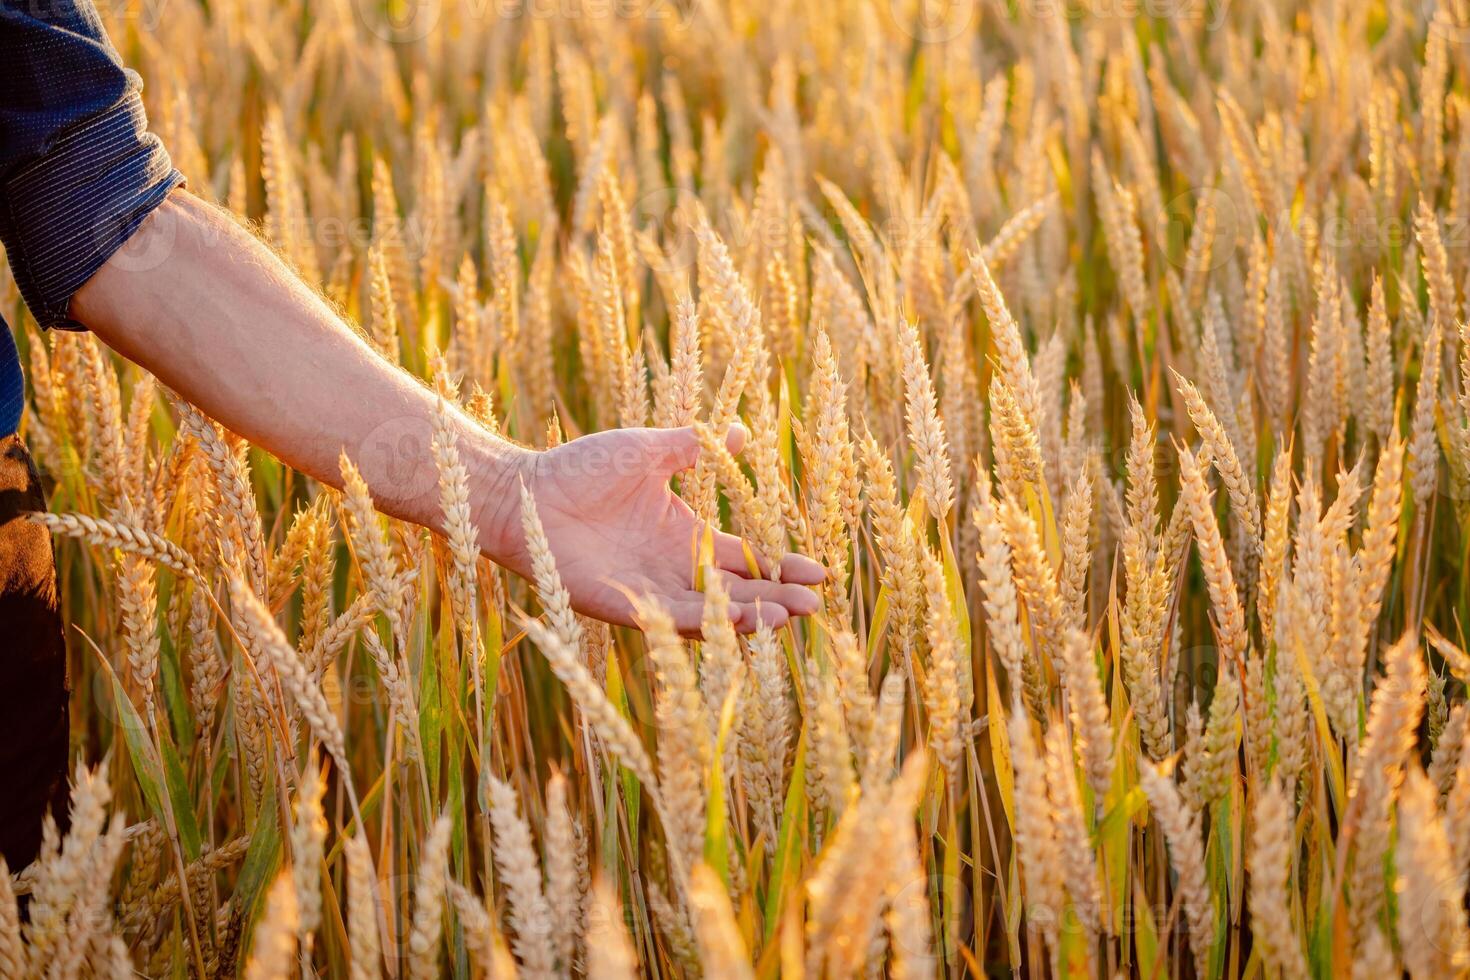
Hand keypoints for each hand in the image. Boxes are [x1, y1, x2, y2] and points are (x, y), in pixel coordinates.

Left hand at [501, 424, 824, 634]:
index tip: (820, 570)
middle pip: (738, 592)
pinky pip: (671, 618)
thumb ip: (693, 448)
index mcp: (684, 535)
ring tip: (788, 615)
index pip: (745, 558)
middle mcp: (673, 569)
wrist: (525, 493)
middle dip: (778, 599)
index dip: (781, 566)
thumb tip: (740, 432)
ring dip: (751, 616)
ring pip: (712, 613)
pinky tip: (738, 617)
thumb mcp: (648, 451)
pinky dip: (706, 620)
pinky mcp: (625, 606)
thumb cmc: (580, 468)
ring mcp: (650, 591)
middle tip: (817, 605)